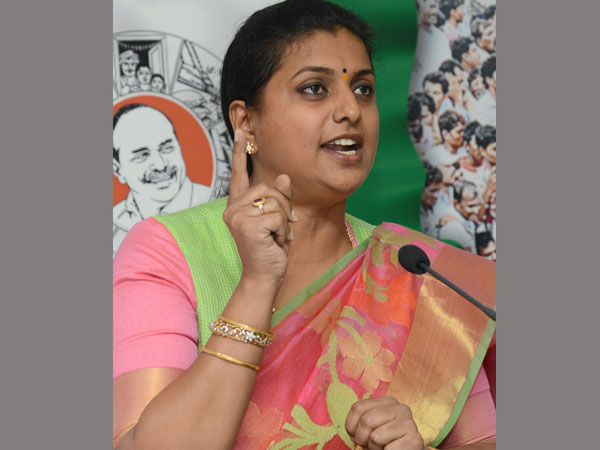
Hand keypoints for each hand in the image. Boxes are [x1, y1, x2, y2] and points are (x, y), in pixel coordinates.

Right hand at [223, 129, 296, 284]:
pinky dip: (283, 231)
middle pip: (269, 188)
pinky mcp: (247, 225)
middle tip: (280, 229)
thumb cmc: (270, 251)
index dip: (240, 152)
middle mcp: (233, 208)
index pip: (239, 175)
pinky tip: (274, 243)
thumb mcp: (278, 221)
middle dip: (283, 207)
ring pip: (275, 201)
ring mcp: (238, 216)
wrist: (264, 277)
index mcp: (238, 206)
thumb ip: (279, 199)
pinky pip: (278, 216)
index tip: (241, 132)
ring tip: (275, 238)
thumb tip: (283, 177)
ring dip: (283, 221)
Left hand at [345, 397, 424, 449]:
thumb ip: (362, 421)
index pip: (358, 408)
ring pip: (375, 437)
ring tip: (382, 447)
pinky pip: (388, 449)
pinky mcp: (414, 440)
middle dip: (362, 438)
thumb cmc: (386, 441)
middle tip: (369, 444)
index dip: (351, 425)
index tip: (355, 435)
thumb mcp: (372, 426)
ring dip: (374, 448)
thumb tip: (352, 432)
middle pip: (366, 421)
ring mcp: (409, 423)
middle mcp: (400, 408)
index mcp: (388, 401)